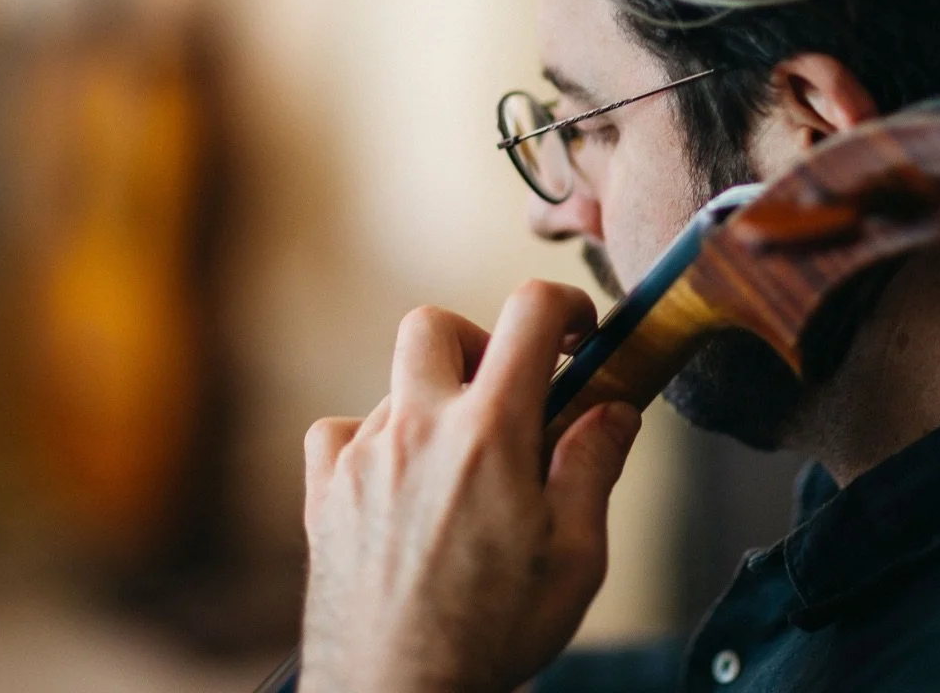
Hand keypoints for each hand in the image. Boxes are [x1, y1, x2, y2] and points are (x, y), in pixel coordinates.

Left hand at [298, 281, 642, 692]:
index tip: (576, 330)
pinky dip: (371, 443)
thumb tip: (614, 408)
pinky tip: (396, 485)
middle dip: (476, 343)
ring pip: (394, 388)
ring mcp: (364, 455)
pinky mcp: (326, 490)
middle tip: (501, 395)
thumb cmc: (493, 634)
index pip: (527, 313)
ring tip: (457, 473)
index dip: (562, 304)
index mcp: (489, 433)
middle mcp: (418, 427)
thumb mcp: (575, 556)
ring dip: (432, 408)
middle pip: (435, 324)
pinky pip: (339, 431)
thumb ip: (594, 466)